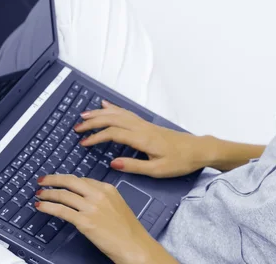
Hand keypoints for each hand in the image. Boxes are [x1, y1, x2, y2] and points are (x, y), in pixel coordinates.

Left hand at [35, 174, 162, 263]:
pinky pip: (61, 210)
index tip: (60, 181)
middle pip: (70, 181)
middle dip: (53, 179)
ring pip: (63, 195)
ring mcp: (91, 207)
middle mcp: (99, 195)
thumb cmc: (128, 230)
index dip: (68, 180)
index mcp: (108, 189)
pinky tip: (41, 206)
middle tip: (43, 180)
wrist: (134, 244)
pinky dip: (48, 207)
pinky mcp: (84, 221)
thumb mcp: (118, 206)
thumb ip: (102, 200)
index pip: (83, 180)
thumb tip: (84, 200)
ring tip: (39, 195)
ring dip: (48, 194)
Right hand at [74, 100, 206, 177]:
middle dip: (94, 122)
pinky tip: (106, 106)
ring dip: (101, 113)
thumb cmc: (180, 162)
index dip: (96, 137)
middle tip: (77, 128)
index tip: (83, 143)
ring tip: (84, 115)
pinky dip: (115, 109)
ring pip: (120, 114)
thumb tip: (112, 162)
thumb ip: (134, 166)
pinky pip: (128, 113)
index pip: (114, 134)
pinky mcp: (148, 125)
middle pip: (113, 119)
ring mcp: (145, 124)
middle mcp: (142, 128)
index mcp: (143, 139)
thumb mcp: (158, 169)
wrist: (198, 150)